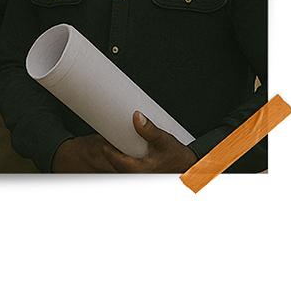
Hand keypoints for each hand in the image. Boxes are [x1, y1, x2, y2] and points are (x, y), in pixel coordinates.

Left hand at [52, 112, 197, 173]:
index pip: (115, 159)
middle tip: (106, 133)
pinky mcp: (143, 172)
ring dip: (117, 152)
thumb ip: (149, 129)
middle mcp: (137, 174)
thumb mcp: (163, 140)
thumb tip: (136, 116)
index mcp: (139, 170)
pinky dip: (124, 155)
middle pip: (115, 162)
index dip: (106, 147)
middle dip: (110, 149)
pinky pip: (128, 164)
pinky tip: (124, 146)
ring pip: (121, 164)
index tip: (102, 135)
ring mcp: (139, 174)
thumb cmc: (176, 155)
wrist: (188, 165)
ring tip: (114, 137)